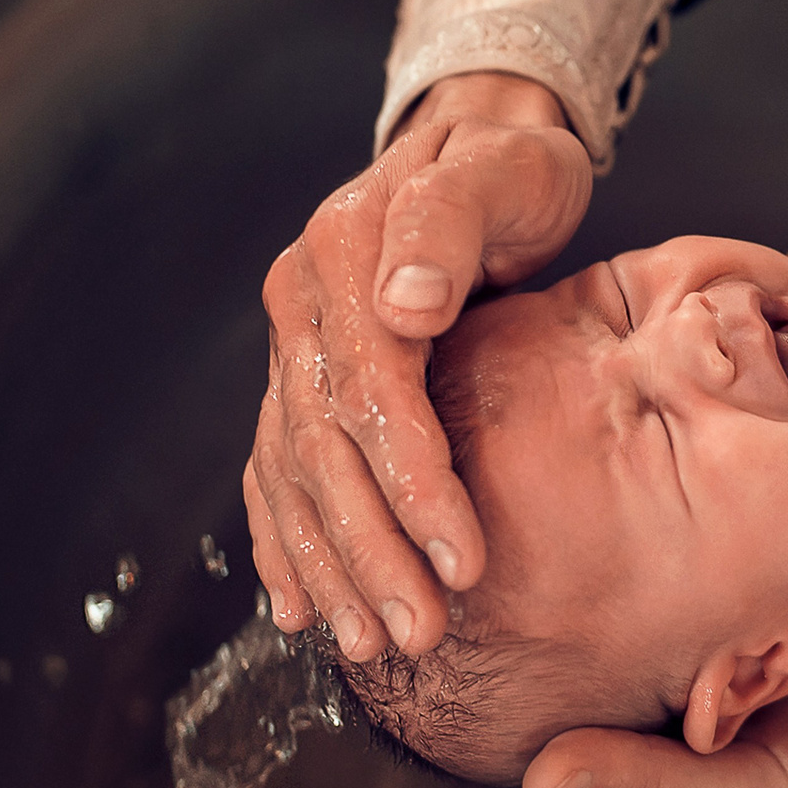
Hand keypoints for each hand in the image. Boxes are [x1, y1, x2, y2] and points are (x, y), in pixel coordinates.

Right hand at [246, 72, 589, 655]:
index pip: (369, 391)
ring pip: (292, 473)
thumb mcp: (504, 167)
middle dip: (370, 550)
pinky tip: (301, 607)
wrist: (481, 145)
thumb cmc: (510, 165)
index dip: (411, 484)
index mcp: (341, 253)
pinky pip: (277, 471)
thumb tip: (403, 303)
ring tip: (372, 643)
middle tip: (419, 634)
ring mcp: (294, 345)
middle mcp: (300, 305)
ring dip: (329, 566)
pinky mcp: (304, 377)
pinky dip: (286, 543)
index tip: (461, 560)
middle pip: (322, 448)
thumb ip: (451, 220)